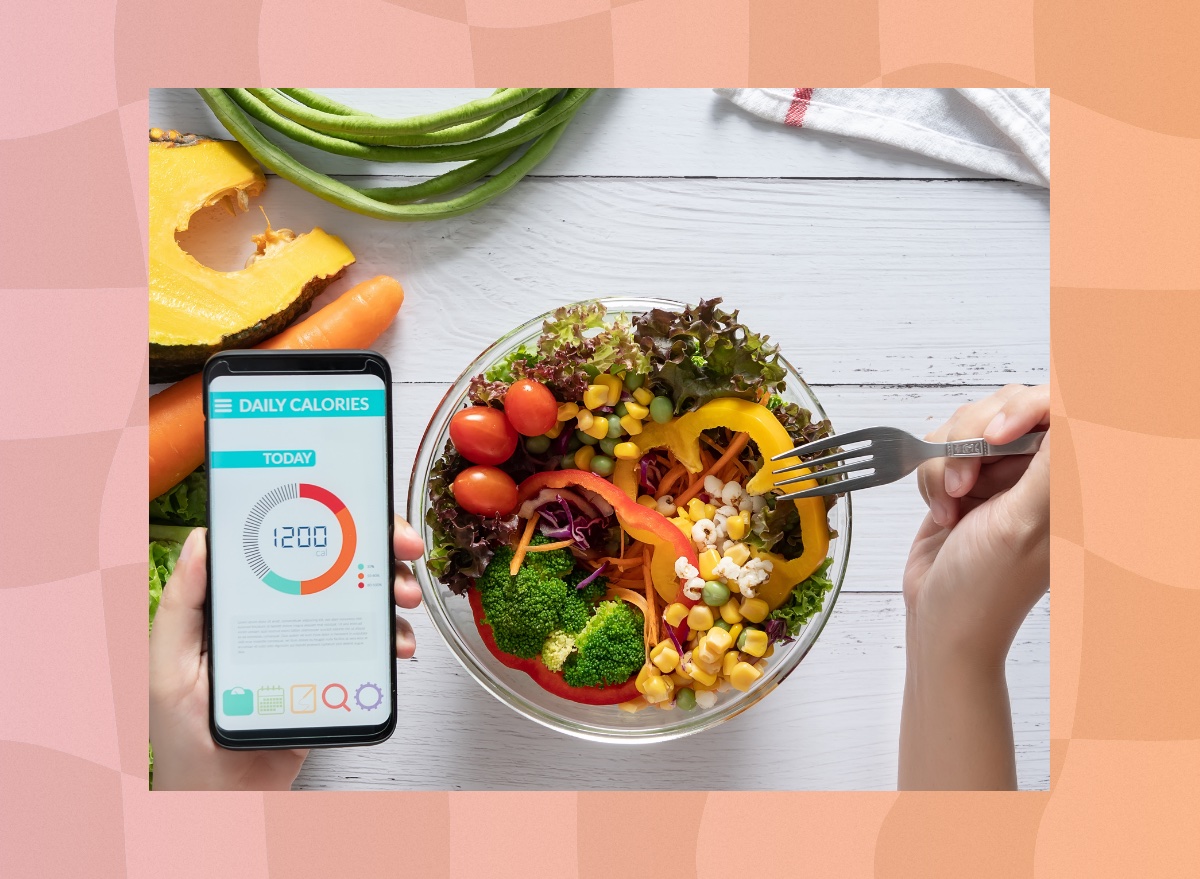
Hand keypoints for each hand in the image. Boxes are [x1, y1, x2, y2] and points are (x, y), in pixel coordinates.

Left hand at [149, 516, 423, 790]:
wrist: (224, 796)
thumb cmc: (184, 736)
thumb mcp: (170, 665)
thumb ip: (182, 606)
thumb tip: (201, 542)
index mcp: (242, 601)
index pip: (286, 543)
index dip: (323, 519)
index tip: (355, 509)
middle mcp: (281, 614)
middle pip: (335, 563)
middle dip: (376, 547)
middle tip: (401, 549)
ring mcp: (310, 641)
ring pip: (362, 598)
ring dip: (392, 589)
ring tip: (404, 599)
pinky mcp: (335, 671)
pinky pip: (372, 646)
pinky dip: (394, 638)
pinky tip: (397, 645)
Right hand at [905, 384, 1049, 664]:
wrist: (940, 618)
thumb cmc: (986, 587)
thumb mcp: (1024, 522)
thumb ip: (1051, 464)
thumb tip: (1068, 411)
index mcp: (1067, 480)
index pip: (1058, 407)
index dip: (1023, 408)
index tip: (996, 436)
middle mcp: (1039, 472)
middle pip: (1007, 406)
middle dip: (972, 440)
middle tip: (965, 484)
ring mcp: (1004, 475)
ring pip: (969, 424)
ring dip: (946, 461)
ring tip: (953, 504)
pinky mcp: (968, 479)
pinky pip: (942, 446)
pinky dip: (931, 473)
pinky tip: (943, 509)